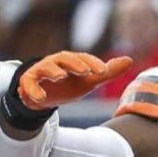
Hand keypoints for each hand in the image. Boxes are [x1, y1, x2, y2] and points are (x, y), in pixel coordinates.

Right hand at [15, 52, 132, 110]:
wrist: (42, 96)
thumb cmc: (67, 85)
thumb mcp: (88, 80)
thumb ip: (107, 71)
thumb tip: (130, 60)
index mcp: (71, 61)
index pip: (83, 58)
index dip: (93, 63)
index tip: (103, 71)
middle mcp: (55, 63)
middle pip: (64, 58)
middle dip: (74, 63)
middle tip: (85, 71)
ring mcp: (40, 71)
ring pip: (45, 67)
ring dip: (53, 71)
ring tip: (60, 76)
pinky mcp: (27, 82)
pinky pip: (28, 84)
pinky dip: (33, 90)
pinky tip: (42, 98)